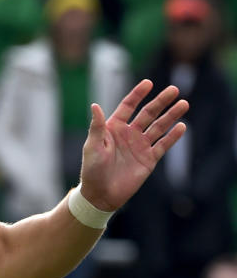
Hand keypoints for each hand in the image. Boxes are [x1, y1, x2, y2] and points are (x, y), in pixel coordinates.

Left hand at [78, 79, 188, 210]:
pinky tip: (182, 126)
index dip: (137, 94)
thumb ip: (97, 127)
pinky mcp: (149, 159)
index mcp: (113, 128)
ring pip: (158, 127)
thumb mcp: (93, 147)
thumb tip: (95, 105)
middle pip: (148, 113)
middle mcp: (129, 134)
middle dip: (161, 101)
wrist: (101, 194)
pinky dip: (172, 136)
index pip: (128, 106)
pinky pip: (163, 145)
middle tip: (175, 89)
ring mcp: (140, 146)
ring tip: (184, 104)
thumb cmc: (92, 170)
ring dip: (171, 116)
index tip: (148, 83)